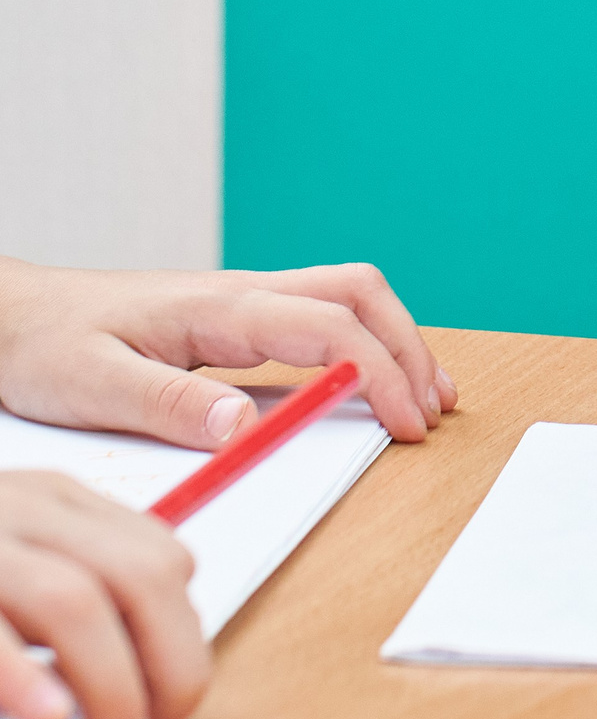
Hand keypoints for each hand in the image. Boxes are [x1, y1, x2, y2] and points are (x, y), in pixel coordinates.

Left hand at [0, 260, 455, 448]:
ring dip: (396, 336)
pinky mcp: (234, 316)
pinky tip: (367, 376)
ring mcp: (243, 299)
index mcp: (220, 309)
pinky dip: (364, 338)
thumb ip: (170, 405)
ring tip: (425, 391)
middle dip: (409, 347)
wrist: (11, 313)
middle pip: (360, 295)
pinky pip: (320, 312)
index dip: (381, 375)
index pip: (330, 329)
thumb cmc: (44, 346)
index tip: (406, 425)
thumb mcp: (92, 387)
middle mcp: (244, 293)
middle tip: (432, 408)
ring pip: (348, 295)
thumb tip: (247, 425)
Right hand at [0, 471, 206, 718]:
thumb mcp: (15, 553)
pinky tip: (48, 713)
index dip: (181, 628)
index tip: (176, 692)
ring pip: (74, 600)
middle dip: (170, 658)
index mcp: (55, 500)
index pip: (156, 552)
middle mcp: (22, 508)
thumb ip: (74, 573)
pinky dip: (20, 673)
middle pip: (136, 574)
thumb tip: (155, 645)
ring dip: (112, 681)